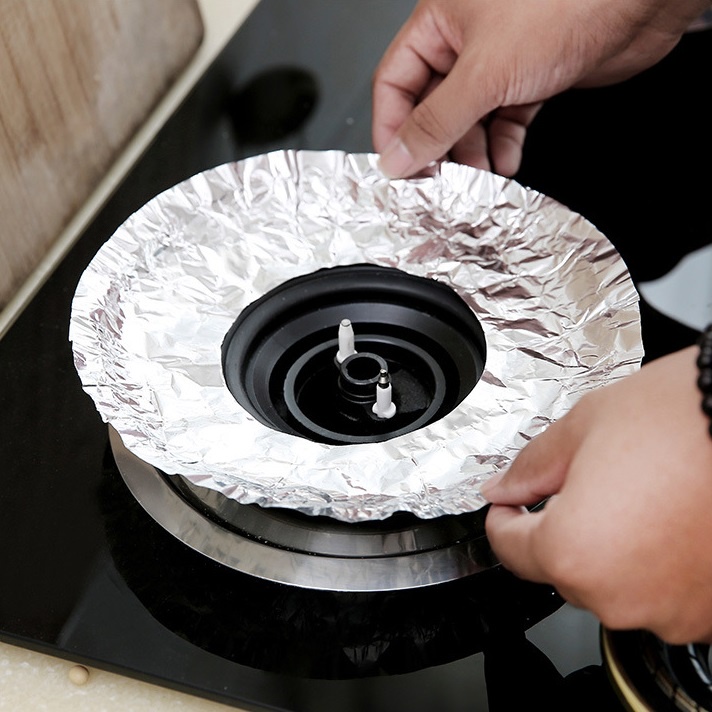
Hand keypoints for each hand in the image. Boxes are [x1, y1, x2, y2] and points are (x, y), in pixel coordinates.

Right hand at [372, 0, 708, 177]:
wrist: (636, 3)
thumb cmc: (566, 4)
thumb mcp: (483, 74)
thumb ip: (436, 121)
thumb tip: (397, 156)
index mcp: (440, 23)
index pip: (394, 82)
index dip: (391, 127)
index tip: (396, 167)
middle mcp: (465, 41)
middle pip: (432, 105)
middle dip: (436, 146)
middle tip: (436, 181)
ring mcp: (499, 60)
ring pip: (468, 117)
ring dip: (471, 152)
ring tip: (474, 179)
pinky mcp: (531, 77)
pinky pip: (504, 119)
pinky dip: (503, 144)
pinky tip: (506, 161)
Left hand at [482, 346, 711, 643]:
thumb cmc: (687, 419)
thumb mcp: (585, 426)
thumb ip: (533, 466)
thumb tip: (504, 487)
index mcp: (574, 553)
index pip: (508, 547)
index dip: (504, 516)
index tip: (512, 501)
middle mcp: (621, 598)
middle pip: (561, 568)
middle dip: (562, 526)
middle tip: (588, 481)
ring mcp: (673, 613)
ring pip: (613, 582)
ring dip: (612, 546)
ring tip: (640, 495)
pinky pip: (661, 592)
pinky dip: (656, 562)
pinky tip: (670, 519)